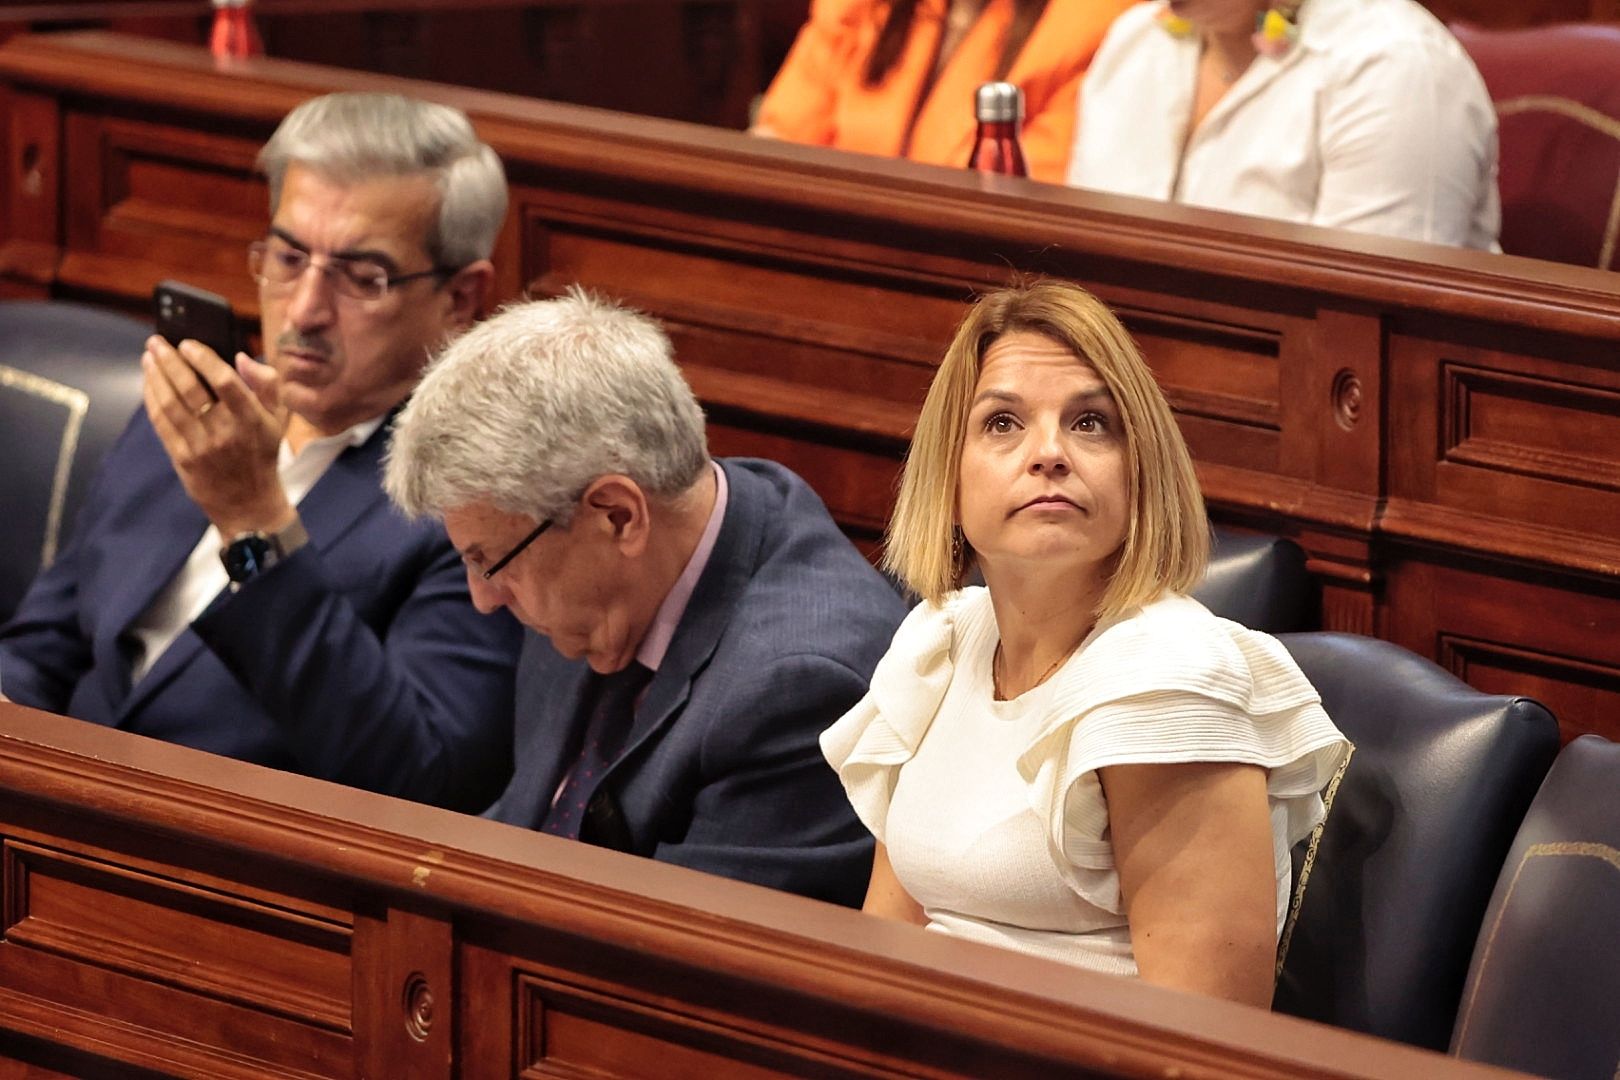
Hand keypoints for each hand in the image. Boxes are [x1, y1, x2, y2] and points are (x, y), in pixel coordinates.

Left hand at [142, 335, 293, 536]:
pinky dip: (151, 398)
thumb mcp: (277, 419)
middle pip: (190, 389)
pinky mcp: (182, 457)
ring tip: (148, 358)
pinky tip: (149, 383)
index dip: (203, 359)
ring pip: (170, 403)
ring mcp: (200, 446)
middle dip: (169, 361)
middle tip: (156, 342)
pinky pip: (161, 422)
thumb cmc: (262, 454)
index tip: (187, 343)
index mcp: (252, 419)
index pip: (225, 382)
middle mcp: (225, 432)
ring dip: (155, 377)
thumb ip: (267, 384)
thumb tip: (242, 358)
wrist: (248, 503)